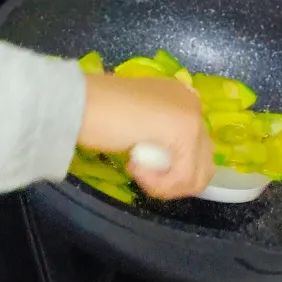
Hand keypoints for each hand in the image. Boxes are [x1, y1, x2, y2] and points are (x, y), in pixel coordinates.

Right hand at [78, 73, 214, 200]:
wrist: (79, 102)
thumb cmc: (96, 112)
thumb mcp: (136, 122)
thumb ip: (159, 135)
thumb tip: (171, 163)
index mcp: (179, 97)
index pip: (196, 147)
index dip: (172, 169)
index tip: (138, 164)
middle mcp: (191, 102)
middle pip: (202, 164)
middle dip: (172, 180)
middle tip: (140, 173)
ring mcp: (191, 115)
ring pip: (197, 175)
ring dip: (165, 184)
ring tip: (137, 172)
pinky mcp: (185, 131)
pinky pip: (183, 177)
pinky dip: (158, 183)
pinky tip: (133, 167)